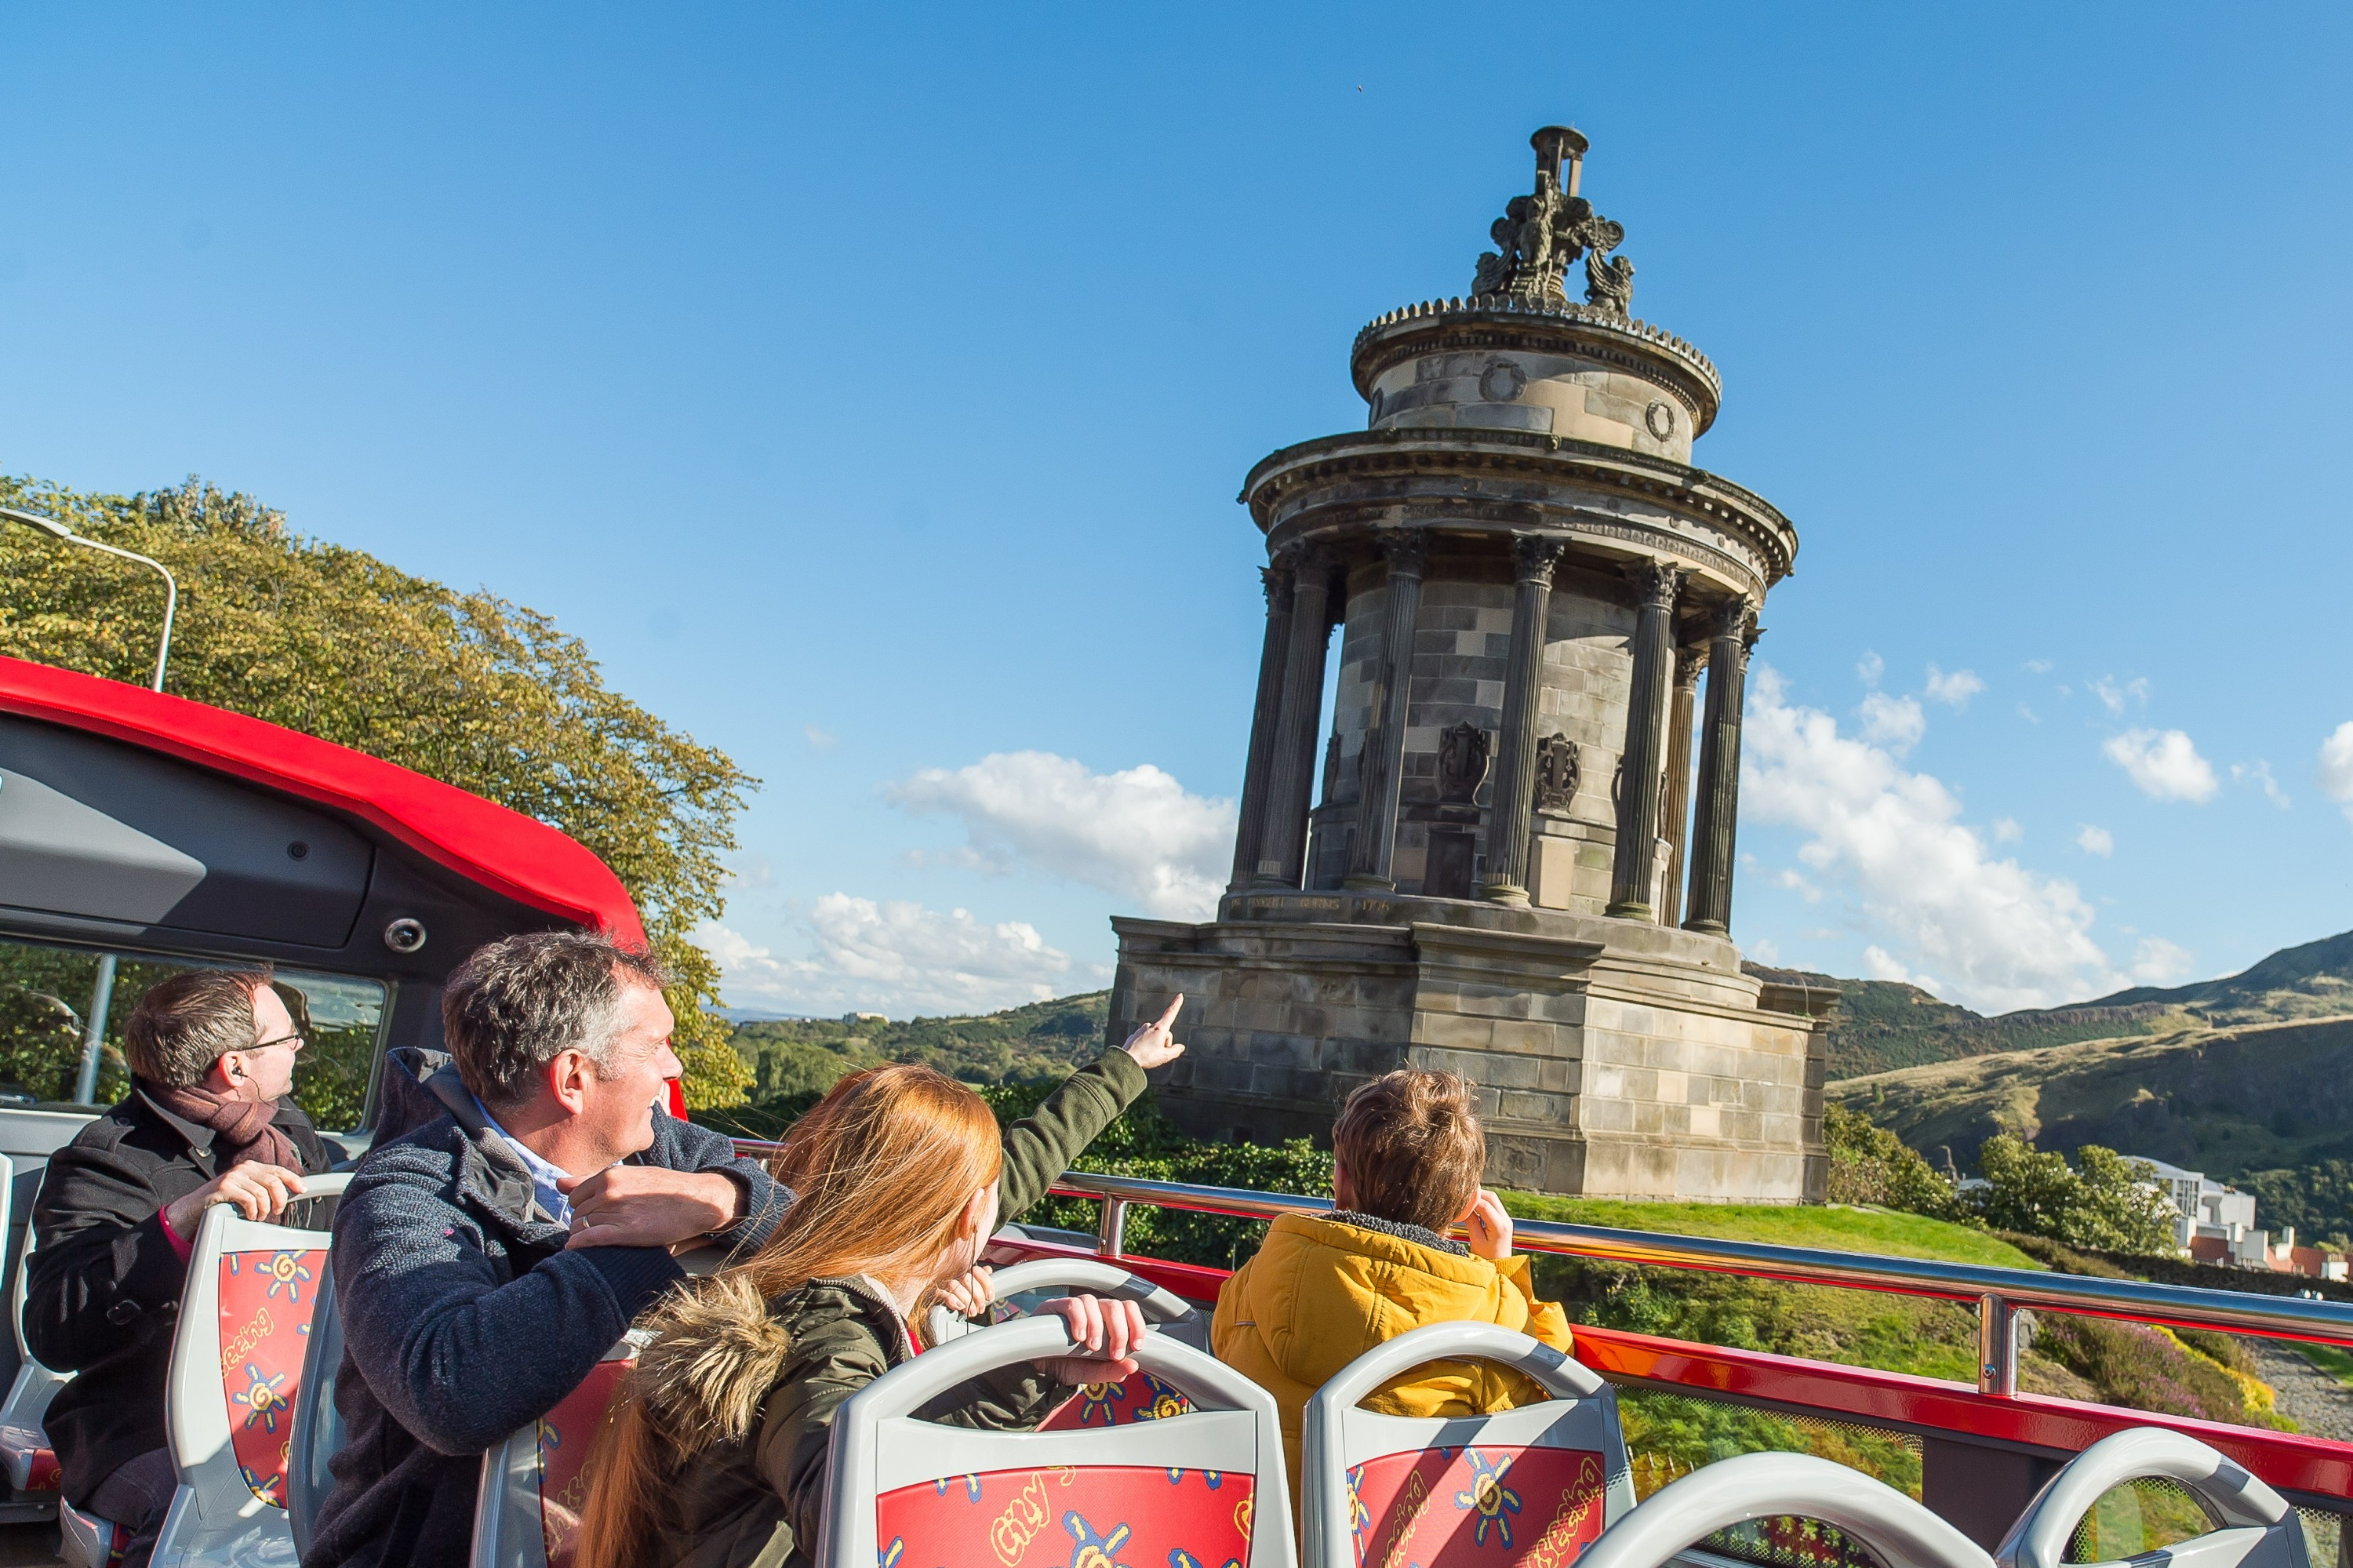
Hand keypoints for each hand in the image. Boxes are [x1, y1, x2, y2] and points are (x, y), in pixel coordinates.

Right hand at [165, 1163, 305, 1236]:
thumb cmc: (224, 1200)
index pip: (278, 1170)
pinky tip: (249, 1216)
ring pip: (262, 1194)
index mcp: (252, 1167)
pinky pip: (249, 1200)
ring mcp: (234, 1177)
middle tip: (276, 1212)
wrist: (195, 1205)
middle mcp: (244, 1168)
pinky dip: (253, 1211)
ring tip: (259, 1217)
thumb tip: (286, 1195)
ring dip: (264, 1210)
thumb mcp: (246, 1190)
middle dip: (280, 1200)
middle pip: (274, 1182)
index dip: (293, 1179)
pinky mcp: (224, 1187)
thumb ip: (262, 1188)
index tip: (303, 1190)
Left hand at [562, 1167, 741, 1249]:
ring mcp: (616, 1211)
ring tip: (596, 1241)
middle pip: (577, 1214)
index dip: (581, 1208)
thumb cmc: (664, 1188)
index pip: (574, 1196)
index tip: (592, 1216)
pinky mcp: (625, 1231)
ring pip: (581, 1227)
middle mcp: (609, 1191)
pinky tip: (575, 1249)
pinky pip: (590, 1238)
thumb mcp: (629, 1175)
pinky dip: (579, 1244)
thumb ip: (591, 1180)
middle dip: (582, 1224)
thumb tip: (557, 1185)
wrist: (695, 1201)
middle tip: (597, 1231)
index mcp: (609, 1176)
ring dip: (584, 1236)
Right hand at [936, 1264, 994, 1318]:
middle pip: (967, 1279)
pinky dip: (953, 1300)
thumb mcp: (969, 1286)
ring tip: (971, 1312)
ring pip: (954, 1285)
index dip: (986, 1283)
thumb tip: (988, 1270)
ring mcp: (942, 1283)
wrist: (932, 1303)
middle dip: (977, 1295)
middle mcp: (952, 1275)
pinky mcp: (934, 1293)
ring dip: (966, 1300)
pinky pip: (942, 1294)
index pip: (977, 1270)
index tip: (990, 1296)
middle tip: (980, 1308)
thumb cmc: (954, 1295)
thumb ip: (978, 1278)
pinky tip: (960, 1307)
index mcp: (962, 1271)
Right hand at [1032, 1294, 1147, 1385]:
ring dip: (1097, 1327)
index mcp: (1106, 1321)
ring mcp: (1074, 1307)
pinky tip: (1078, 1337)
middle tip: (1114, 1354)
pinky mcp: (1055, 1307)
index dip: (1137, 1324)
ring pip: (1093, 1302)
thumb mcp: (1091, 1373)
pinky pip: (1072, 1304)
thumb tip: (1133, 1366)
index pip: (1128, 1309)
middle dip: (1119, 1331)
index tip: (1136, 1347)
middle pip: (1114, 1305)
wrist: (1037, 1370)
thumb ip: (1111, 1371)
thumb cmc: (1066, 1366)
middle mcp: (1093, 1310)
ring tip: (1092, 1347)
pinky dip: (1079, 1320)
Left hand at [1122, 995, 1185, 1070]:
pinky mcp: (1135, 1035)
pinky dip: (1147, 1045)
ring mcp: (1142, 1030)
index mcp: (1159, 1028)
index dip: (1176, 1004)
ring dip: (1156, 1044)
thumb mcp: (1165, 1056)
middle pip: (1164, 1032)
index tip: (1180, 995)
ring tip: (1149, 1054)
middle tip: (1159, 1053)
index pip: (1170, 1013)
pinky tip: (1143, 1053)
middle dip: (1165, 1042)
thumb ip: (1175, 1050)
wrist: (1126, 1059)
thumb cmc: (1146, 1057)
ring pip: (1155, 1036)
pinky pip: (1146, 1039)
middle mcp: (1150, 1026)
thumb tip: (1180, 1047)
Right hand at [1465, 1188, 1512, 1262]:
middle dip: (1477, 1193)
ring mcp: (1506, 1219)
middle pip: (1491, 1197)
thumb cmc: (1487, 1258)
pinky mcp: (1504, 1220)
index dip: (1471, 1199)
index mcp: (1500, 1226)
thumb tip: (1463, 1207)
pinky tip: (1473, 1206)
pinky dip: (1483, 1202)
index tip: (1460, 1198)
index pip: (1485, 1205)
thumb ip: (1471, 1222)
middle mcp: (1506, 1220)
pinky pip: (1493, 1205)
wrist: (1500, 1267)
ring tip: (1466, 1200)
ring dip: (1480, 1197)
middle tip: (1462, 1194)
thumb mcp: (1476, 1241)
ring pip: (1493, 1199)